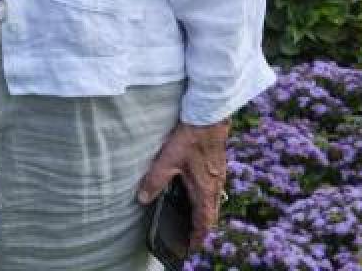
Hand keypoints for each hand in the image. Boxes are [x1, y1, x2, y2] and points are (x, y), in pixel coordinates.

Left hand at [134, 119, 229, 251]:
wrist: (209, 116)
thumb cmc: (191, 138)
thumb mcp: (168, 160)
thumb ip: (155, 181)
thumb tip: (142, 198)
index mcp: (205, 190)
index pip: (205, 222)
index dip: (198, 237)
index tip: (191, 246)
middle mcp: (215, 186)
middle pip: (212, 215)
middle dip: (201, 227)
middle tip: (190, 235)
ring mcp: (219, 175)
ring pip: (214, 202)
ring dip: (204, 212)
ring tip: (191, 216)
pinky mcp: (217, 166)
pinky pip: (214, 189)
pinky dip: (206, 197)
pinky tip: (194, 190)